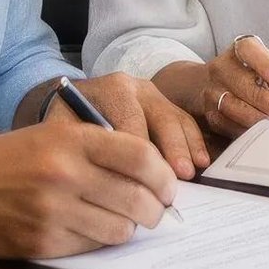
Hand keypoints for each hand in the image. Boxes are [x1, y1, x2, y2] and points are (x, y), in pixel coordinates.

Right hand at [0, 121, 178, 259]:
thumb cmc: (7, 159)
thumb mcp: (53, 134)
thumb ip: (98, 146)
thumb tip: (151, 171)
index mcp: (72, 140)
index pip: (140, 157)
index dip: (164, 176)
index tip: (169, 186)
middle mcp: (65, 174)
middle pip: (137, 197)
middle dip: (156, 208)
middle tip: (156, 210)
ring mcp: (53, 212)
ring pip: (120, 228)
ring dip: (129, 227)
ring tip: (124, 220)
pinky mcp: (42, 243)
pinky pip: (92, 247)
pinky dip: (100, 241)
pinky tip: (92, 230)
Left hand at [44, 71, 208, 177]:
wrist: (74, 103)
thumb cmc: (68, 123)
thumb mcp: (66, 130)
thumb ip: (83, 147)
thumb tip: (105, 179)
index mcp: (112, 89)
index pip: (130, 121)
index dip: (138, 154)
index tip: (143, 181)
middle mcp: (137, 87)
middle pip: (160, 117)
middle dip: (171, 149)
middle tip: (177, 178)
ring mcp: (156, 94)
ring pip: (176, 119)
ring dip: (187, 148)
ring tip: (192, 173)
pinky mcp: (167, 104)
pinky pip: (185, 121)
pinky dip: (195, 142)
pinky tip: (201, 162)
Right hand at [155, 35, 268, 140]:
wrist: (214, 86)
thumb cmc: (256, 74)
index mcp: (240, 50)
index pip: (249, 50)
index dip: (264, 63)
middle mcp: (221, 68)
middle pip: (240, 83)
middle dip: (263, 100)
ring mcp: (211, 92)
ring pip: (230, 107)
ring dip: (253, 119)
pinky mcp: (209, 116)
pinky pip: (226, 125)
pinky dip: (244, 132)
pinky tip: (261, 136)